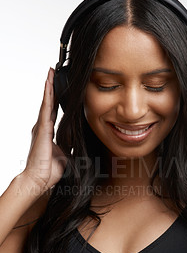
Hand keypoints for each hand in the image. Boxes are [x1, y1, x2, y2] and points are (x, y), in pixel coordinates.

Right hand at [23, 68, 66, 190]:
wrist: (39, 180)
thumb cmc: (50, 170)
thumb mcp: (67, 156)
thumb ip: (72, 147)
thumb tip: (81, 143)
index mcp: (48, 133)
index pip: (53, 112)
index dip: (56, 99)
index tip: (59, 87)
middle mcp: (43, 127)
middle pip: (48, 103)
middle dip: (51, 88)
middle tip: (53, 72)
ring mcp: (41, 127)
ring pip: (46, 102)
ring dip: (49, 87)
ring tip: (51, 72)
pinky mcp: (42, 129)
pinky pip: (45, 108)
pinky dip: (48, 95)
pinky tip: (49, 84)